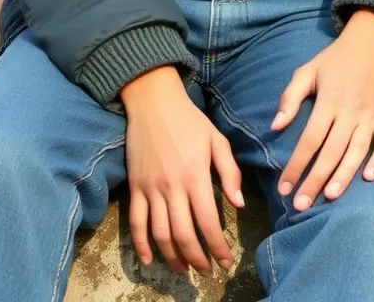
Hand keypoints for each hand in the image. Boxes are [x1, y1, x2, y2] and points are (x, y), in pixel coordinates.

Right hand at [121, 66, 243, 275]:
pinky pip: (136, 223)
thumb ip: (229, 172)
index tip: (227, 262)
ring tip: (185, 268)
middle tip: (208, 270)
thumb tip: (239, 204)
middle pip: (183, 234)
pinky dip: (141, 245)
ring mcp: (150, 189)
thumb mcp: (217, 140)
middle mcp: (172, 187)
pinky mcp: (134, 188)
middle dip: (197, 258)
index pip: (208, 221)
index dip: (218, 246)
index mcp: (196, 175)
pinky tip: (150, 260)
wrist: (154, 103)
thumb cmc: (190, 121)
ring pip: (160, 234)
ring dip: (173, 257)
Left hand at [273, 8, 373, 211]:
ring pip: (357, 152)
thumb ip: (290, 97)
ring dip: (343, 176)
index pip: (310, 140)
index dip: (295, 165)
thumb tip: (276, 126)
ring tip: (329, 197)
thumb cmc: (334, 59)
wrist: (372, 43)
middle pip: (331, 152)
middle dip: (314, 181)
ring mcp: (371, 116)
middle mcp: (351, 112)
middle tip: (300, 206)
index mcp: (329, 101)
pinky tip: (368, 178)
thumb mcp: (306, 70)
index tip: (283, 188)